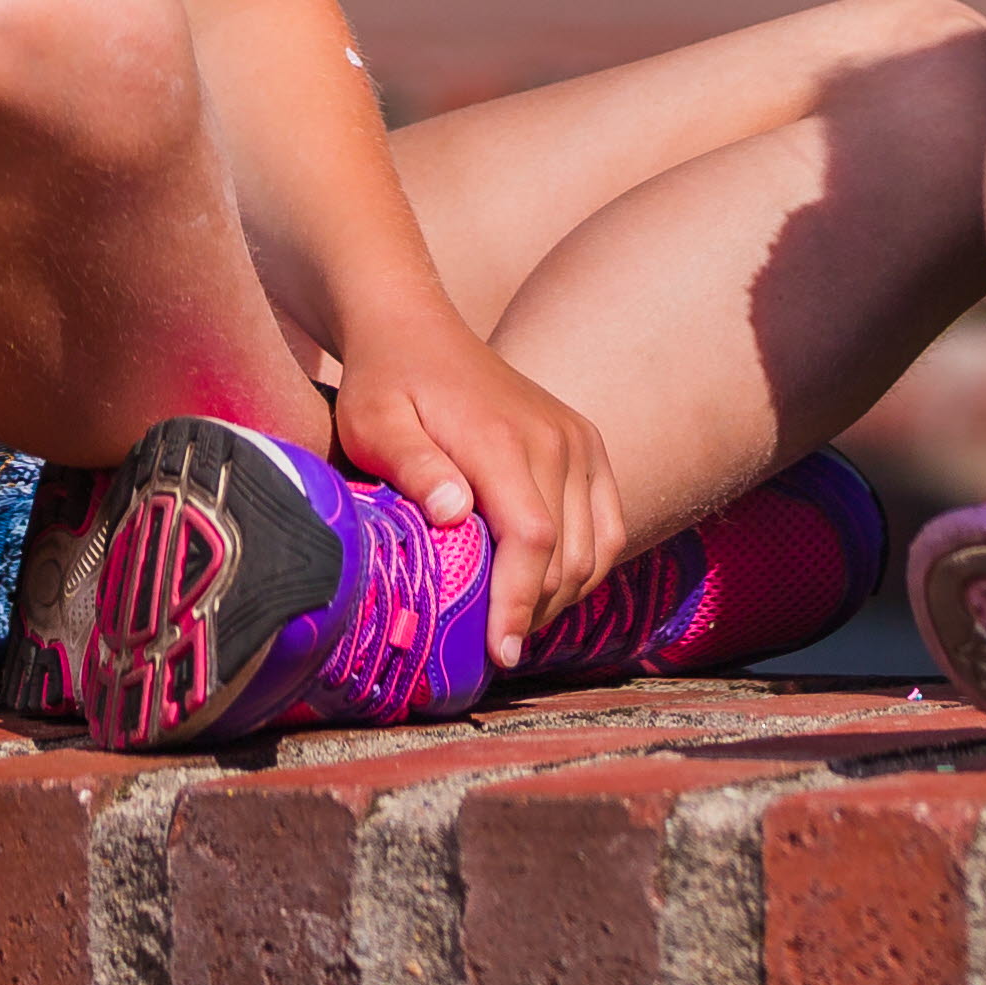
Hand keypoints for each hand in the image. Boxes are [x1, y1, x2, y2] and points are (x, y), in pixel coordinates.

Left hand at [333, 318, 621, 667]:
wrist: (416, 330)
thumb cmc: (385, 385)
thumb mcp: (375, 424)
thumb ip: (413, 466)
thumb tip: (454, 513)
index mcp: (504, 440)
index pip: (532, 539)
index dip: (518, 604)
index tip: (497, 654)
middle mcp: (556, 440)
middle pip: (566, 555)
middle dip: (532, 613)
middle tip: (489, 650)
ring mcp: (578, 441)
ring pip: (595, 548)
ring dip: (560, 597)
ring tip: (513, 624)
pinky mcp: (587, 446)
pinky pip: (610, 525)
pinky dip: (588, 566)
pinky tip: (548, 588)